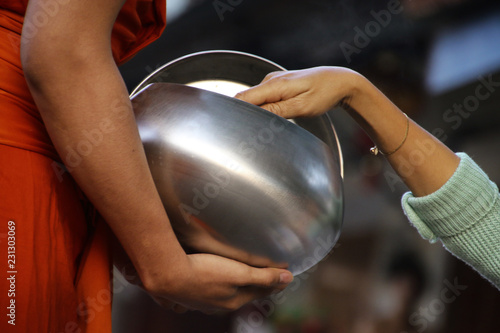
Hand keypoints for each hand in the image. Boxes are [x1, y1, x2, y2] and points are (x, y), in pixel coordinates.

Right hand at [145, 253, 292, 312]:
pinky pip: (217, 288)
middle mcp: (222, 304)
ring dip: (243, 284)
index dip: (274, 281)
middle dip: (260, 284)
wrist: (168, 275)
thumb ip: (264, 276)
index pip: (261, 290)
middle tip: (272, 276)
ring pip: (231, 291)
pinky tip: (221, 278)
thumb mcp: (239, 273)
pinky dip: (226, 282)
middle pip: (247, 292)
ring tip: (249, 277)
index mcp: (235, 300)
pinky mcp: (194, 293)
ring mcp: (206, 300)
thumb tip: (288, 278)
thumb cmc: (204, 272)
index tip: (285, 274)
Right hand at [235, 66, 362, 117]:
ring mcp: (272, 82)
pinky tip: (271, 118)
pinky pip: (261, 98)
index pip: (243, 98)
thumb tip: (255, 115)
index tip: (235, 127)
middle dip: (243, 114)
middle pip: (245, 99)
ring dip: (254, 113)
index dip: (235, 112)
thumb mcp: (302, 107)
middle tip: (250, 133)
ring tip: (263, 127)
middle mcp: (270, 80)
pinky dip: (262, 109)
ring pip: (253, 100)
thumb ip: (277, 110)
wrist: (339, 81)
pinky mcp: (277, 86)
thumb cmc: (325, 93)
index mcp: (275, 84)